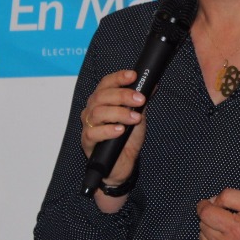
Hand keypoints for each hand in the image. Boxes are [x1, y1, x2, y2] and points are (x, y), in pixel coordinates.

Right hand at [81, 70, 145, 190]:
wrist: (122, 164)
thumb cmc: (127, 139)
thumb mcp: (138, 117)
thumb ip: (141, 102)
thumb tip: (152, 85)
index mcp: (102, 100)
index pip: (106, 83)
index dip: (118, 77)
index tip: (133, 76)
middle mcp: (92, 110)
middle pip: (101, 96)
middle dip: (123, 95)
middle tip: (140, 99)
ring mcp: (88, 125)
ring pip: (97, 112)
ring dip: (119, 113)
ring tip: (135, 118)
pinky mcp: (87, 141)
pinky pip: (93, 132)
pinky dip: (108, 130)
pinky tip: (120, 130)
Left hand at [195, 188, 239, 239]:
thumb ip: (230, 196)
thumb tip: (211, 202)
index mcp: (237, 229)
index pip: (205, 213)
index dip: (206, 205)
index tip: (212, 204)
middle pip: (202, 224)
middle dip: (212, 217)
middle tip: (227, 218)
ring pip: (201, 237)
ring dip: (210, 231)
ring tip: (227, 231)